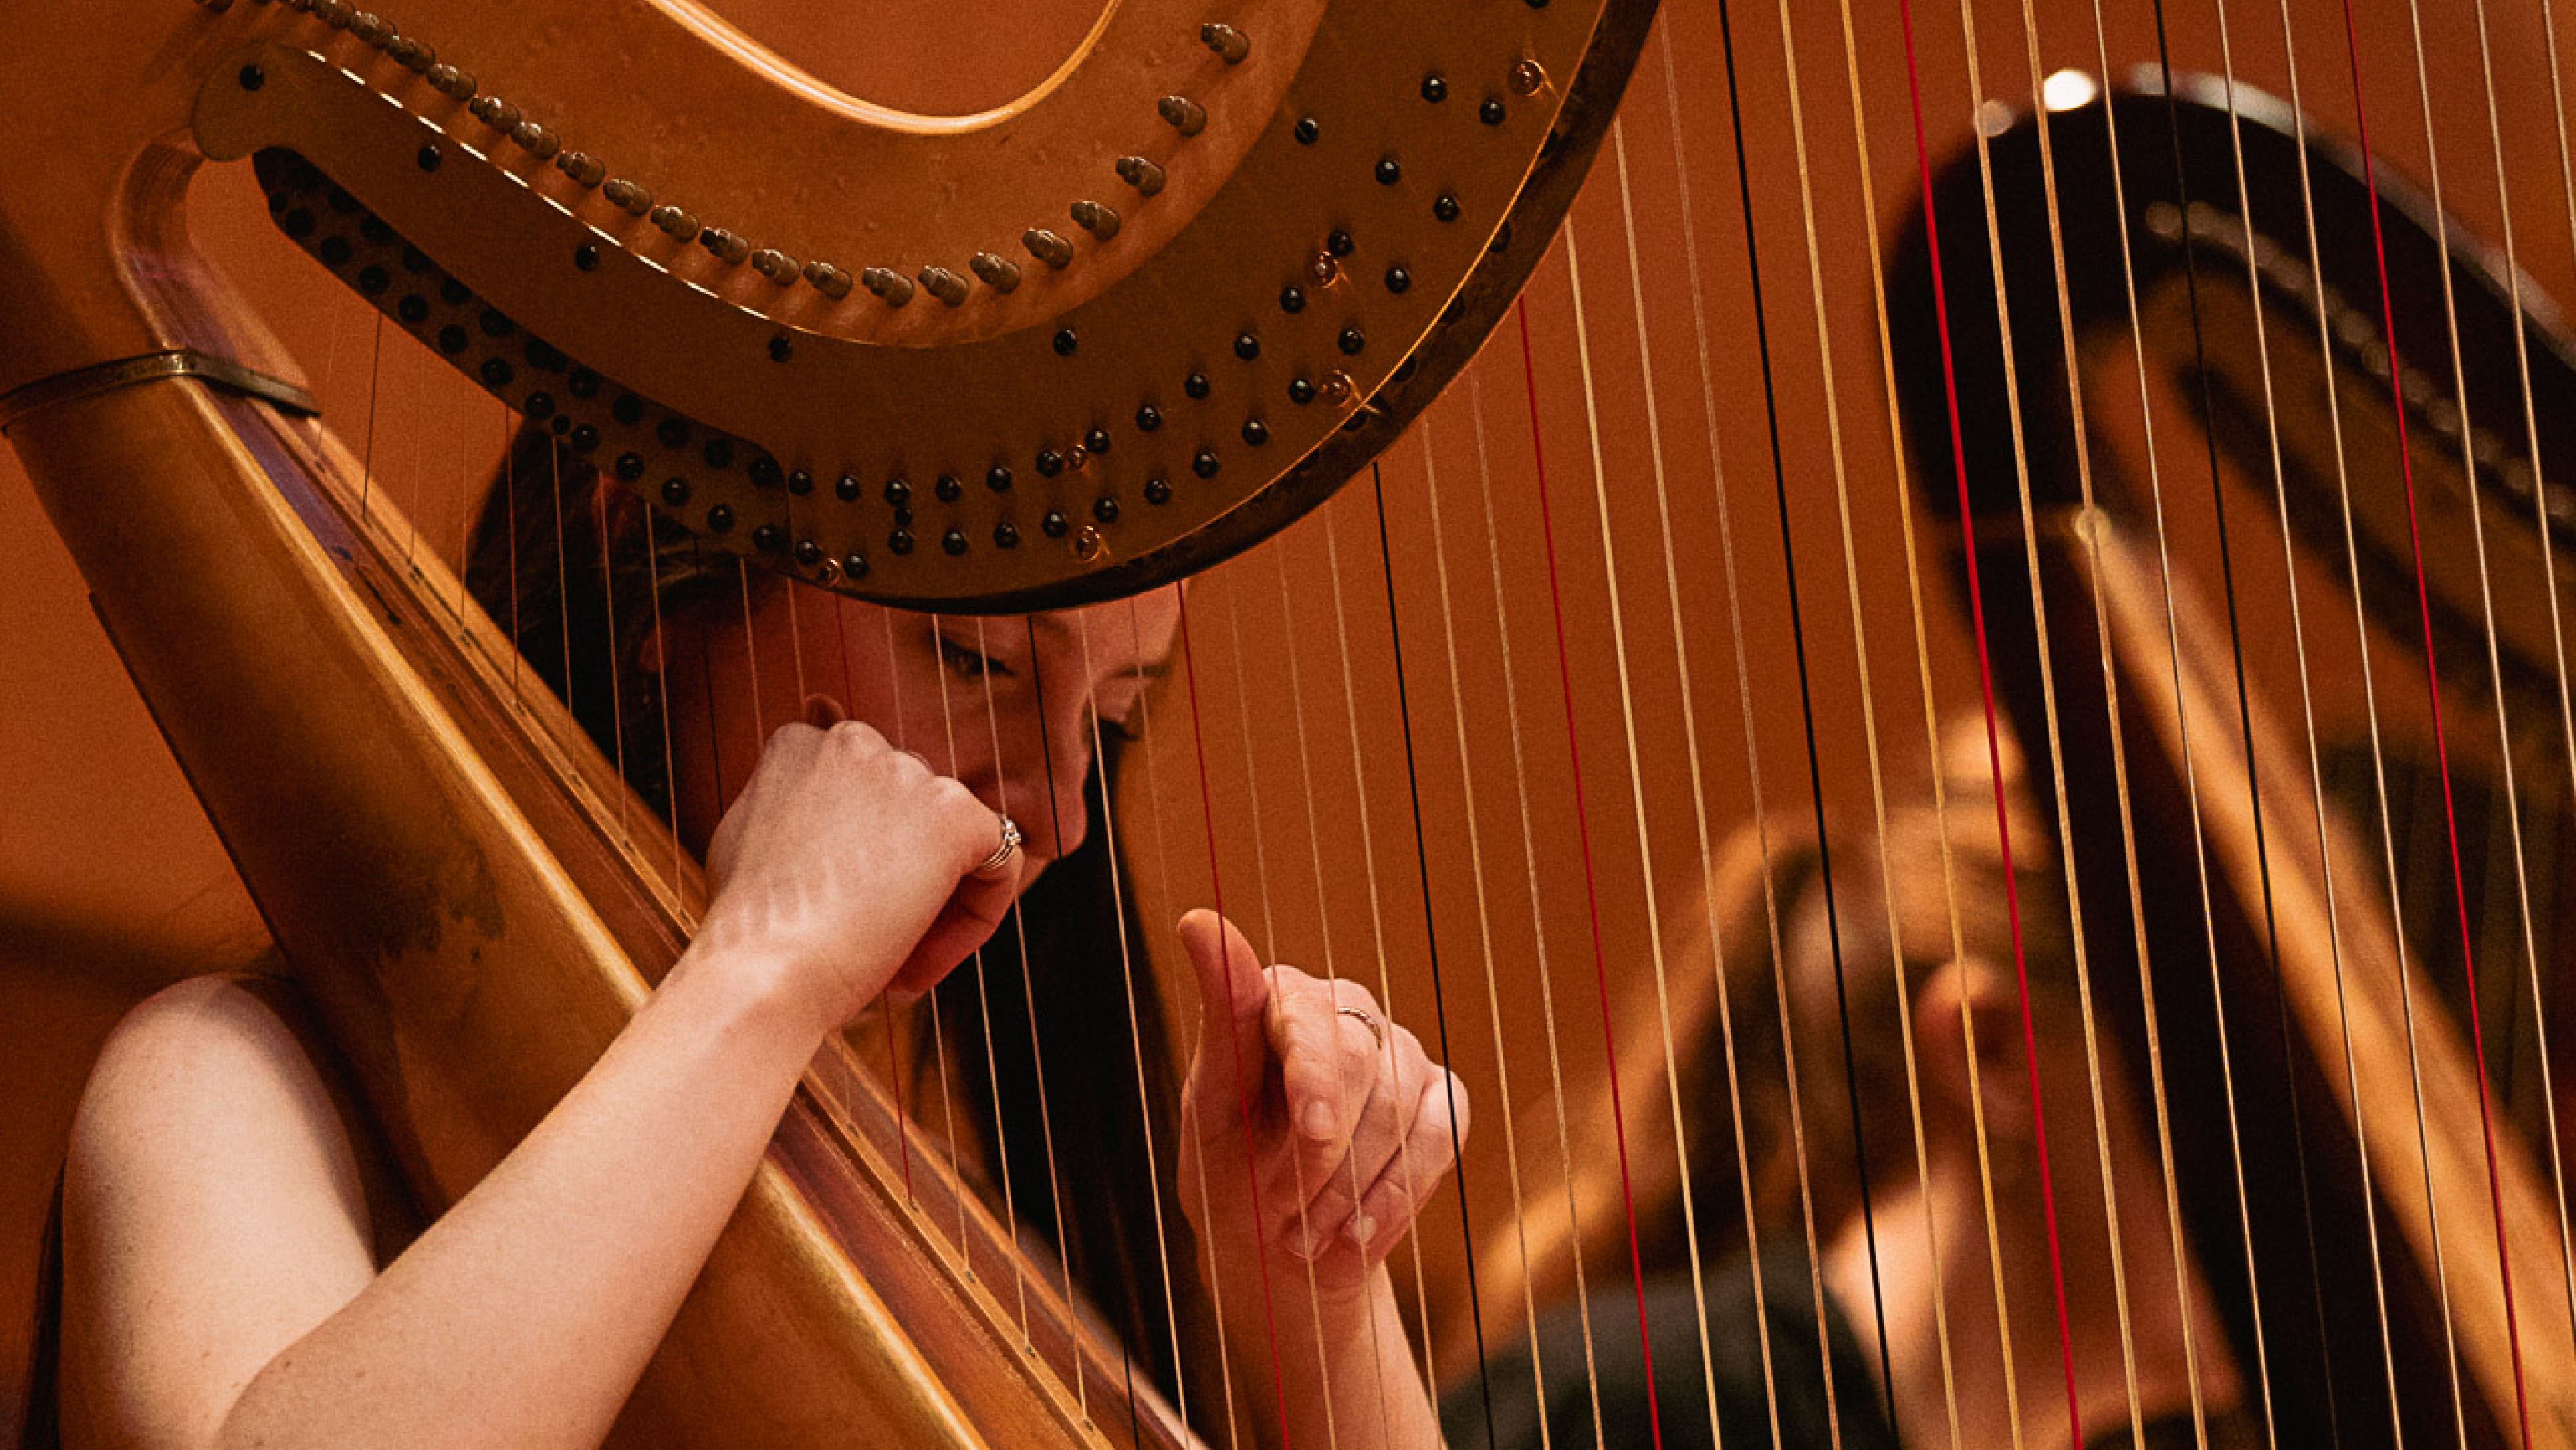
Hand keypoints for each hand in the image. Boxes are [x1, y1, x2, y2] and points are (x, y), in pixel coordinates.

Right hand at [693, 698, 1020, 1038]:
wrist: (760, 972)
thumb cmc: (745, 928)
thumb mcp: (746, 837)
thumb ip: (785, 791)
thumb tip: (818, 718)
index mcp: (801, 745)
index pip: (862, 798)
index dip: (857, 864)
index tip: (837, 913)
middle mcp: (854, 742)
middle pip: (911, 817)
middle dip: (899, 880)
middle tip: (867, 943)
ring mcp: (906, 772)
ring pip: (955, 845)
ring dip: (935, 907)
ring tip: (890, 962)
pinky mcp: (954, 814)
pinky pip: (999, 863)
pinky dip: (978, 916)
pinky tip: (923, 960)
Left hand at [1175, 910, 1468, 1305]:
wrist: (1278, 1251)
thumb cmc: (1232, 1171)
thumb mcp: (1212, 1108)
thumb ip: (1222, 1017)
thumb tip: (1198, 917)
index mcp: (1280, 998)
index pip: (1305, 1014)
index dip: (1313, 1076)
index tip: (1312, 1134)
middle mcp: (1346, 1010)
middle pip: (1358, 1063)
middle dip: (1321, 1154)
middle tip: (1284, 1213)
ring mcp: (1400, 1052)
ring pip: (1398, 1109)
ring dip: (1349, 1190)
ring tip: (1303, 1239)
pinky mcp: (1440, 1098)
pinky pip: (1441, 1136)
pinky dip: (1397, 1196)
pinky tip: (1356, 1235)